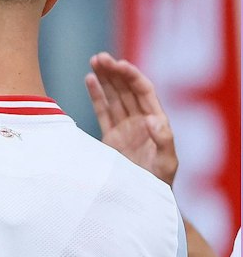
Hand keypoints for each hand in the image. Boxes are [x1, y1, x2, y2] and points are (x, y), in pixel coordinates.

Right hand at [85, 53, 177, 184]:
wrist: (142, 199)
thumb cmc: (158, 182)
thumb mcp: (167, 162)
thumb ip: (163, 140)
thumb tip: (152, 119)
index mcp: (156, 121)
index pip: (143, 91)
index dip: (131, 76)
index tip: (119, 65)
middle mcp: (140, 120)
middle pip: (126, 89)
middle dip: (114, 72)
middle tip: (100, 57)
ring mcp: (125, 128)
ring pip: (114, 97)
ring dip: (105, 78)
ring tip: (94, 61)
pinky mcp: (110, 137)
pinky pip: (102, 111)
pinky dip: (96, 96)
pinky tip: (90, 80)